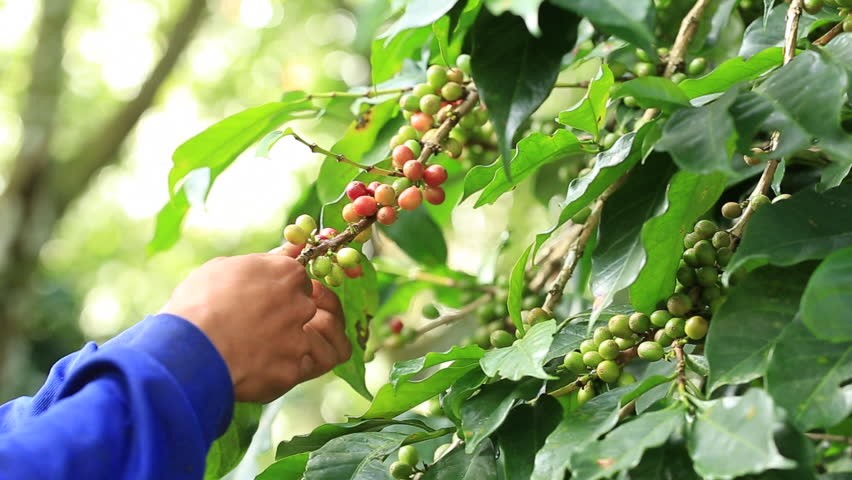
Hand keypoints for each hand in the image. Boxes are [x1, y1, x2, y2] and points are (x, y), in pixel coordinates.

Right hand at [160, 254, 349, 402]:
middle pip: (307, 310)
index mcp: (287, 274)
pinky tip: (255, 369)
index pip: (300, 280)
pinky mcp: (293, 371)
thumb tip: (293, 246)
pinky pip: (297, 371)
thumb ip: (266, 260)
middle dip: (288, 319)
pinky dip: (279, 371)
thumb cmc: (198, 302)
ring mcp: (300, 339)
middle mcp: (300, 305)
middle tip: (258, 328)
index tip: (266, 300)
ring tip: (261, 351)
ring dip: (290, 346)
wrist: (188, 349)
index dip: (282, 291)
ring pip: (310, 342)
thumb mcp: (225, 267)